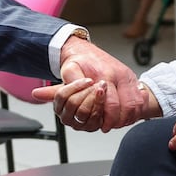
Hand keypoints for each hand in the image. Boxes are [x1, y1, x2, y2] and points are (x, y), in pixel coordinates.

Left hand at [36, 37, 151, 130]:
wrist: (88, 49)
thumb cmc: (81, 61)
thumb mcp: (67, 72)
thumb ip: (56, 89)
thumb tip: (37, 95)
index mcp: (104, 74)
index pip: (111, 102)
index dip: (107, 117)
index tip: (102, 126)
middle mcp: (119, 75)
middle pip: (126, 106)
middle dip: (117, 120)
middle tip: (108, 126)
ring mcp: (128, 77)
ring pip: (134, 104)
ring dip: (127, 117)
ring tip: (116, 123)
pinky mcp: (133, 80)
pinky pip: (139, 100)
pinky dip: (134, 111)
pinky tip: (125, 116)